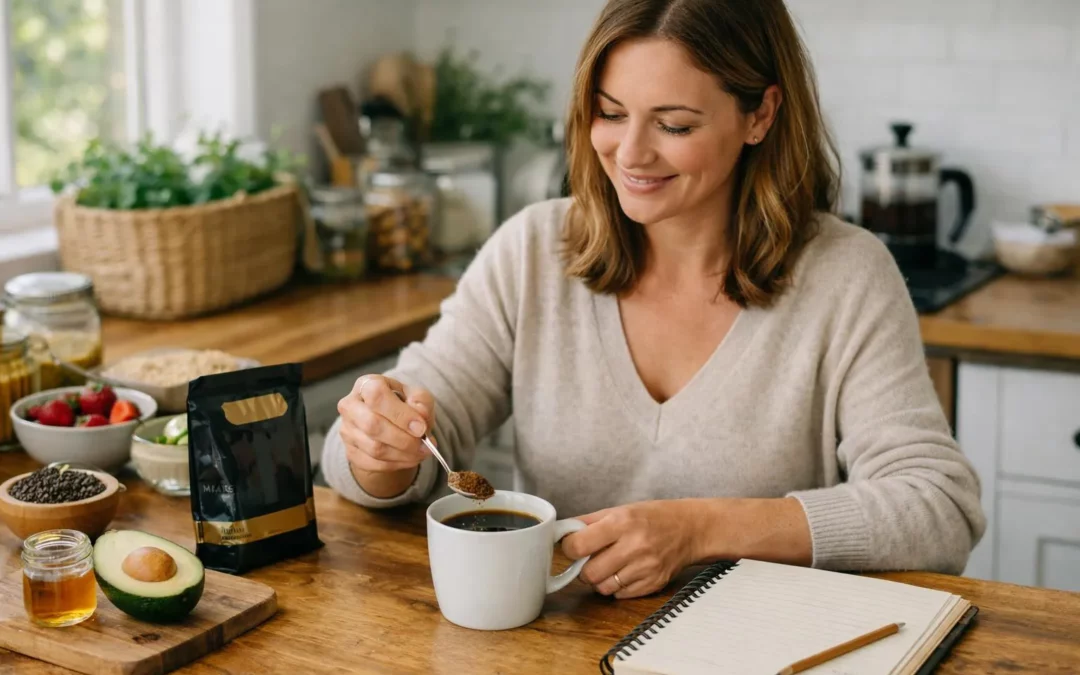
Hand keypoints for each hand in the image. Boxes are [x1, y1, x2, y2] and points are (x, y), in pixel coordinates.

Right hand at [337, 374, 434, 473]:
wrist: (389, 424)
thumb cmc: (402, 406)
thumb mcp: (416, 396)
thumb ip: (422, 402)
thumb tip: (420, 419)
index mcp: (366, 385)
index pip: (377, 396)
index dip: (401, 414)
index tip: (420, 427)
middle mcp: (350, 406)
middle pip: (372, 425)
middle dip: (404, 439)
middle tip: (425, 444)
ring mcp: (347, 431)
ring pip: (375, 448)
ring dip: (404, 454)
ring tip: (422, 451)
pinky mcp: (351, 452)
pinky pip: (374, 463)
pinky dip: (398, 464)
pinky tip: (411, 458)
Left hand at [561, 501, 699, 598]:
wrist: (692, 529)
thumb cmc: (654, 517)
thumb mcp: (620, 510)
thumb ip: (589, 522)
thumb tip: (562, 533)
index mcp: (622, 522)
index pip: (579, 546)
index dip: (570, 548)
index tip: (573, 546)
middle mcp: (634, 546)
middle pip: (589, 573)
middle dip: (584, 569)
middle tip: (591, 559)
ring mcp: (645, 568)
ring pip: (603, 588)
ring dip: (600, 580)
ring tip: (609, 566)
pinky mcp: (653, 584)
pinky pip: (620, 595)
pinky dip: (617, 587)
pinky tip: (626, 572)